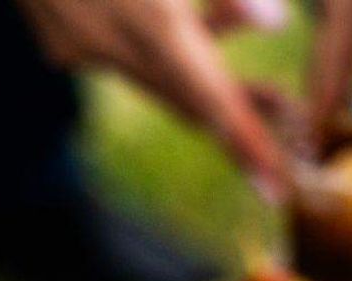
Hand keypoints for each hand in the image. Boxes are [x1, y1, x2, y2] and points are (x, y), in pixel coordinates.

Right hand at [14, 0, 290, 194]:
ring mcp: (78, 47)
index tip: (278, 191)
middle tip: (293, 124)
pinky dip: (159, 50)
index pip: (211, 99)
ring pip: (157, 80)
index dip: (247, 146)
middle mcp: (111, 44)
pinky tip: (172, 18)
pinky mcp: (59, 40)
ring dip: (204, 77)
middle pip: (188, 101)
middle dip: (240, 115)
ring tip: (258, 78)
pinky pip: (122, 58)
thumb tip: (275, 21)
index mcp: (151, 19)